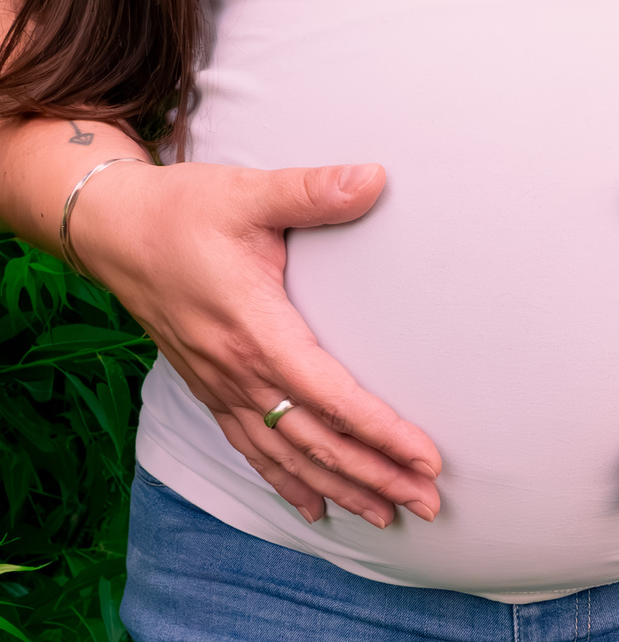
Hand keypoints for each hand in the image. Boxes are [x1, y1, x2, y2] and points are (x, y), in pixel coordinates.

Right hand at [72, 161, 441, 527]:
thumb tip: (375, 177)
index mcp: (257, 329)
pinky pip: (250, 450)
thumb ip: (312, 192)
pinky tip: (314, 507)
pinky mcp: (211, 390)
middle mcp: (239, 372)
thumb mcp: (248, 194)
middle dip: (376, 476)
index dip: (381, 432)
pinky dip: (286, 482)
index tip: (426, 458)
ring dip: (341, 489)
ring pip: (288, 456)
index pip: (331, 396)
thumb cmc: (184, 212)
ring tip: (388, 516)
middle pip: (317, 442)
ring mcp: (222, 387)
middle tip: (429, 503)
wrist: (113, 232)